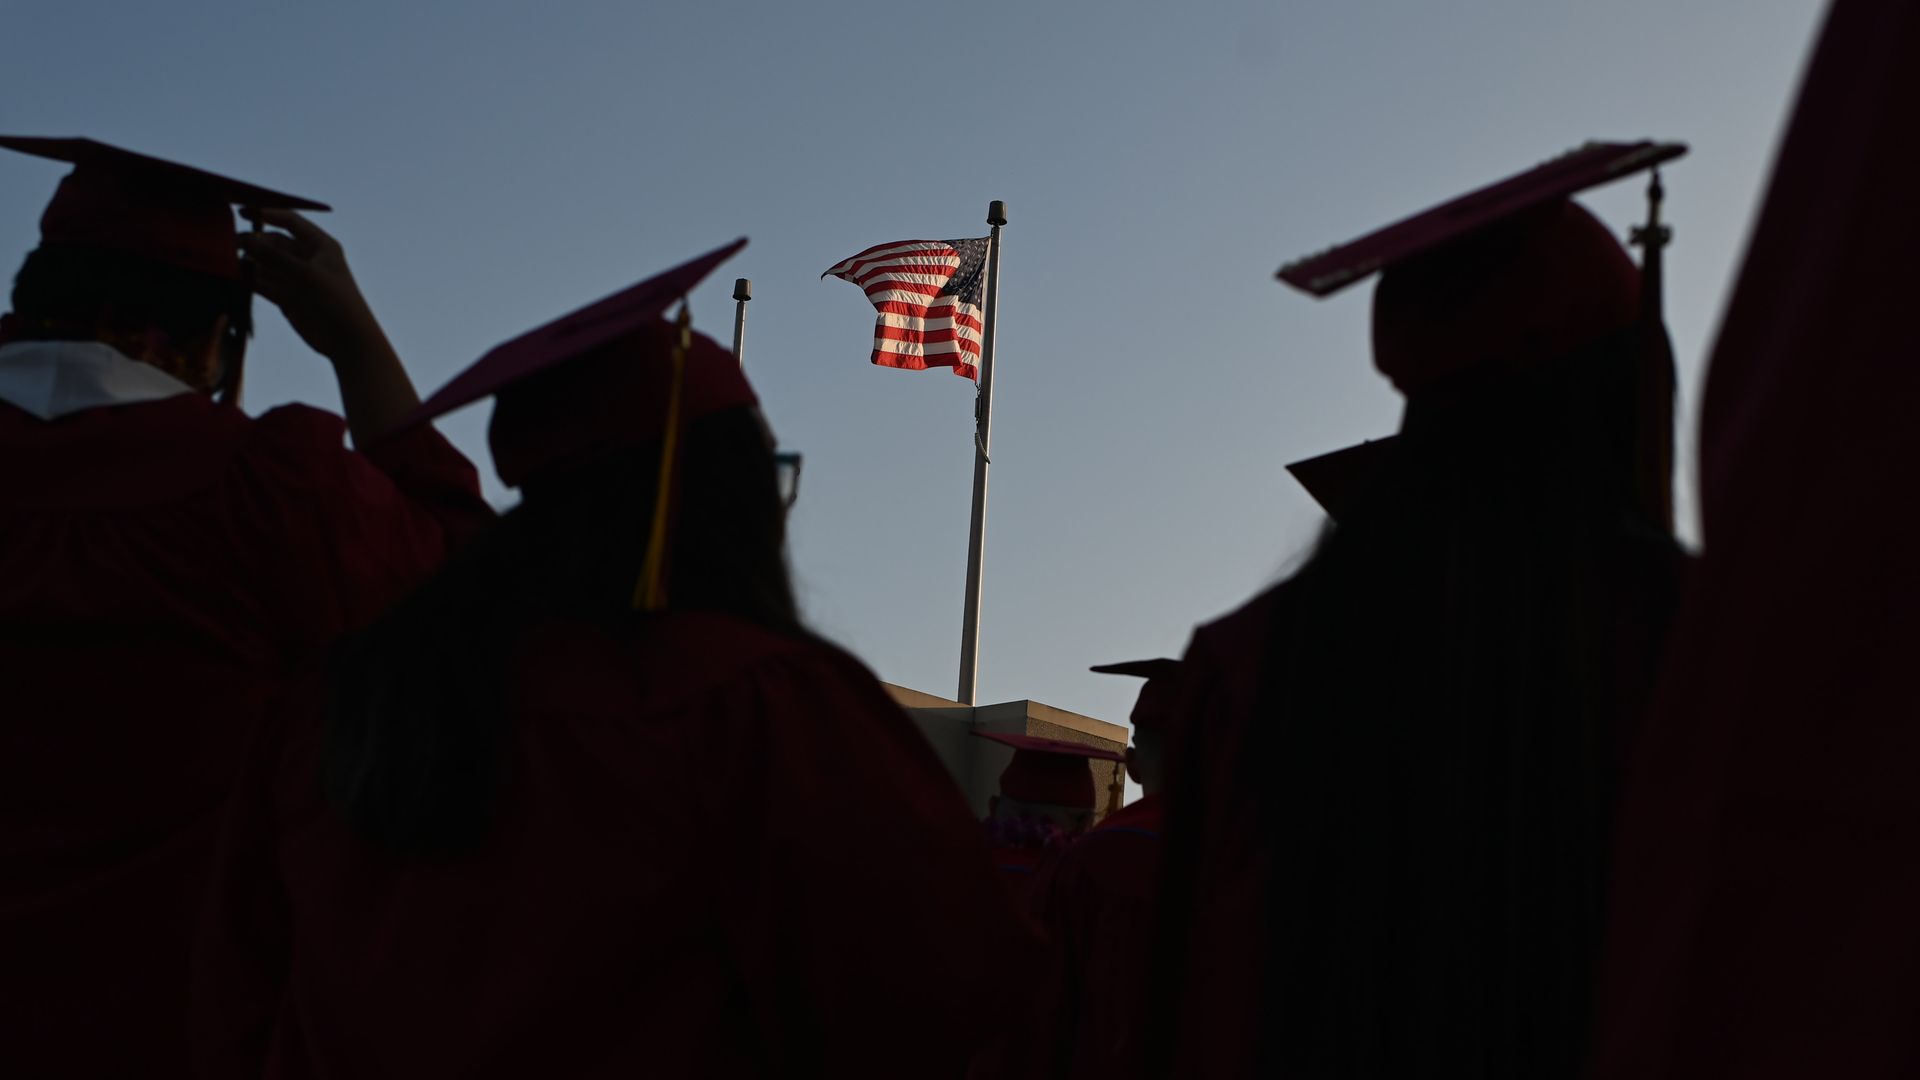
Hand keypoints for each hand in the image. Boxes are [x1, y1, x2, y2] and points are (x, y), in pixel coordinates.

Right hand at [239, 208, 420, 444]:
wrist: (347, 340)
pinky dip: (248, 280)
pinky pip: (263, 283)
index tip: (242, 212)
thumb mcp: (305, 274)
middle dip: (252, 242)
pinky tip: (231, 276)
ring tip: (225, 259)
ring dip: (247, 261)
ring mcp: (295, 278)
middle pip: (273, 243)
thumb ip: (275, 257)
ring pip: (265, 263)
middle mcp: (307, 259)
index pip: (290, 221)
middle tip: (229, 243)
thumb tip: (246, 239)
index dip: (267, 213)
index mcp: (320, 245)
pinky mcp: (286, 297)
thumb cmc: (335, 301)